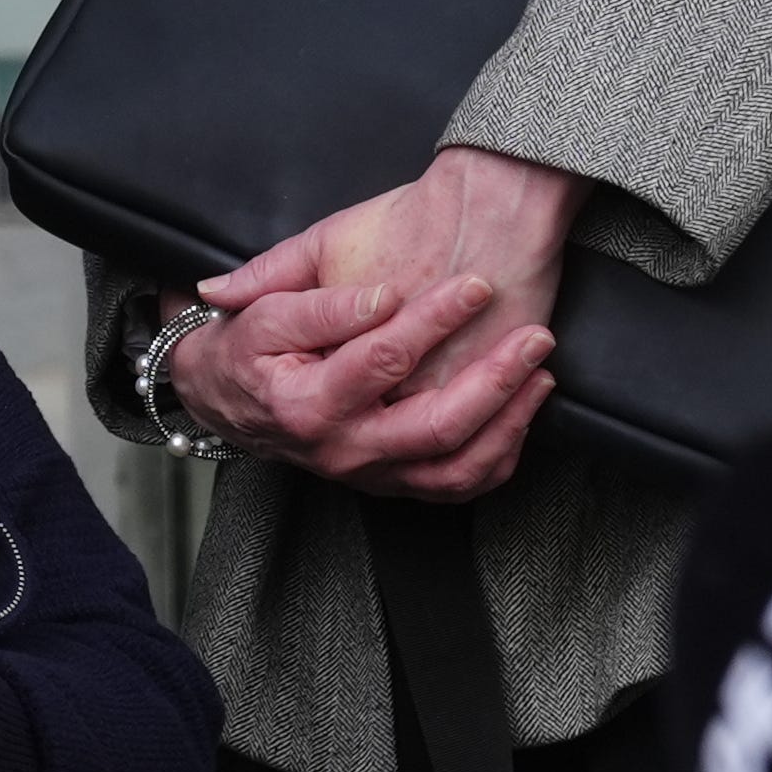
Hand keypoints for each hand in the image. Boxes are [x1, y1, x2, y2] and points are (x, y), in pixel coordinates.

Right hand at [170, 146, 580, 499]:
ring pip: (457, 469)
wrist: (229, 405)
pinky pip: (458, 486)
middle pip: (436, 426)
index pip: (383, 360)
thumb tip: (380, 298)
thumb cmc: (248, 352)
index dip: (434, 319)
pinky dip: (499, 456)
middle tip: (534, 336)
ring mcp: (373, 476)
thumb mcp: (263, 315)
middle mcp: (345, 452)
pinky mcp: (393, 483)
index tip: (476, 285)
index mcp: (309, 405)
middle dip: (494, 379)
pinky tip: (523, 415)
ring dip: (509, 423)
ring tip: (541, 376)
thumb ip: (319, 305)